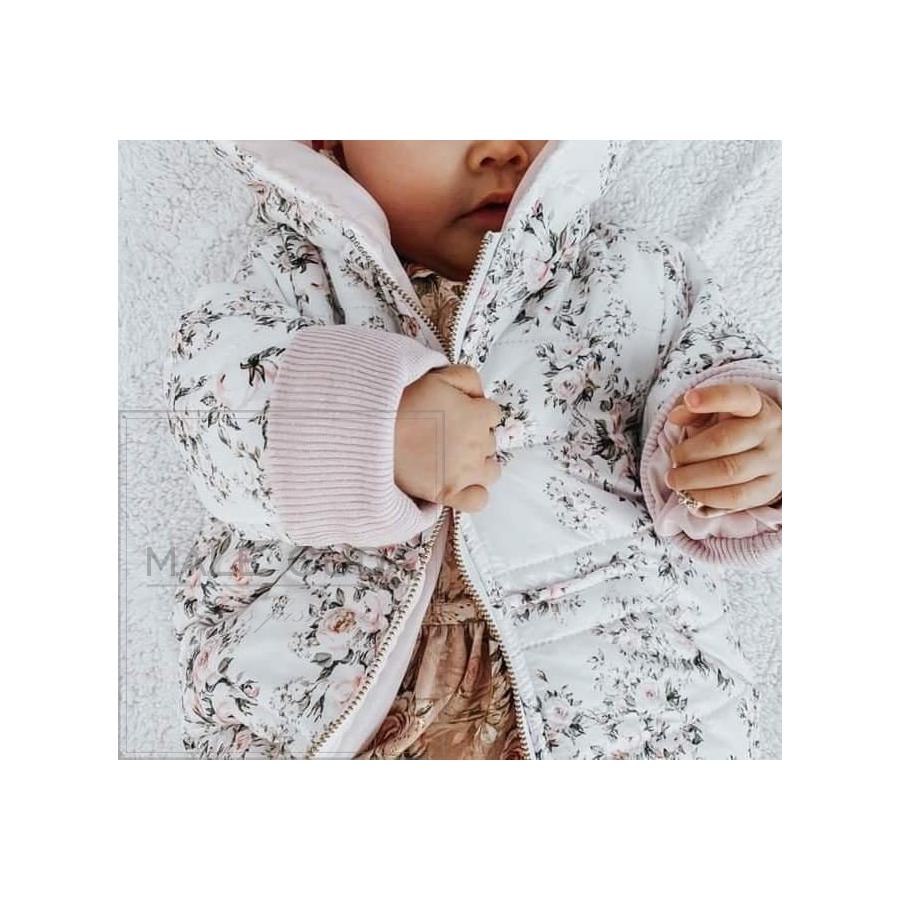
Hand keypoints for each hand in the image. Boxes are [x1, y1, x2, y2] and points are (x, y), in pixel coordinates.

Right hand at [394, 364, 502, 512]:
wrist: (373, 430)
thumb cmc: (403, 401)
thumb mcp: (438, 376)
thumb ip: (468, 378)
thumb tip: (479, 393)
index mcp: (477, 416)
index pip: (492, 414)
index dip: (475, 412)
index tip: (458, 413)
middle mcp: (477, 446)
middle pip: (490, 442)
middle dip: (474, 436)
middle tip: (448, 433)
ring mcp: (465, 473)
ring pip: (492, 471)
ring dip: (480, 464)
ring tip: (456, 458)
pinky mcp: (449, 494)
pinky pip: (478, 500)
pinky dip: (474, 494)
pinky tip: (461, 484)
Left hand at [665, 382, 781, 510]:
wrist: (778, 451)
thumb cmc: (737, 428)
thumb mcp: (719, 412)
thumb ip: (695, 411)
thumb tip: (675, 416)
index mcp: (757, 406)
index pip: (739, 397)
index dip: (714, 397)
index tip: (690, 399)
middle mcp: (770, 431)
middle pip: (724, 440)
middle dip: (689, 452)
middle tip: (673, 457)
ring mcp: (774, 460)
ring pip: (729, 471)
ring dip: (693, 477)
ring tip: (674, 479)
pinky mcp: (770, 488)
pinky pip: (736, 497)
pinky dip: (707, 496)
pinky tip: (693, 492)